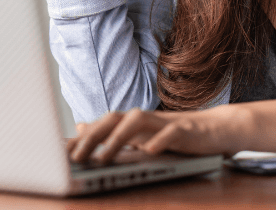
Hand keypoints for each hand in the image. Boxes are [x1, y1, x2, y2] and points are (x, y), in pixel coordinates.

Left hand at [67, 107, 248, 166]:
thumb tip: (81, 127)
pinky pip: (171, 133)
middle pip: (112, 120)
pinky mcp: (186, 130)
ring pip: (136, 123)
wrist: (216, 129)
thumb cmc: (174, 135)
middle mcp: (144, 118)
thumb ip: (112, 133)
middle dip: (91, 138)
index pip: (100, 126)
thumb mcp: (140, 136)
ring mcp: (165, 122)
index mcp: (131, 121)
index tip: (59, 153)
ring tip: (103, 158)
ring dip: (117, 139)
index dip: (79, 138)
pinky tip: (148, 152)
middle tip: (74, 158)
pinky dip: (159, 140)